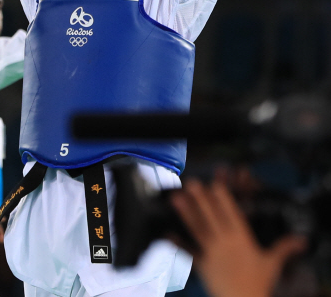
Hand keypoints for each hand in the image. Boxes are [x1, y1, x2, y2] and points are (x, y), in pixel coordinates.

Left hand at [170, 179, 305, 296]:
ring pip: (197, 229)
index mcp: (241, 240)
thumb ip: (283, 248)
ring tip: (175, 199)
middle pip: (211, 217)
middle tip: (191, 183)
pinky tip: (167, 234)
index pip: (231, 214)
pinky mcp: (202, 265)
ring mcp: (212, 253)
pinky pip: (189, 252)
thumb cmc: (259, 285)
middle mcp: (225, 243)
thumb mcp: (272, 264)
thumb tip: (301, 241)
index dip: (222, 198)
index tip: (214, 184)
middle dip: (201, 200)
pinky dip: (178, 243)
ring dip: (186, 213)